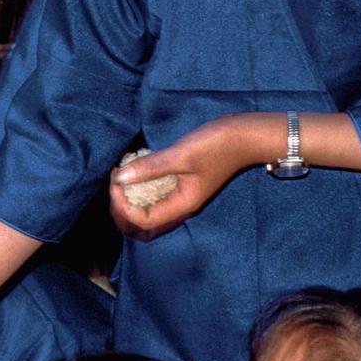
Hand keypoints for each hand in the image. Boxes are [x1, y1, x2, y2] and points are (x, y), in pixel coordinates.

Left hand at [108, 118, 255, 239]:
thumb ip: (151, 167)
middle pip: (143, 224)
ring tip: (121, 175)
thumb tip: (120, 177)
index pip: (143, 220)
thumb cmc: (218, 145)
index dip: (123, 205)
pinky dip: (139, 187)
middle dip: (121, 208)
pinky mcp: (181, 184)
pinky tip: (133, 167)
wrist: (245, 136)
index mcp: (183, 205)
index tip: (116, 180)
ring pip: (147, 210)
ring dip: (128, 199)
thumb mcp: (181, 154)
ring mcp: (181, 196)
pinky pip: (154, 195)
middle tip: (115, 181)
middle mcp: (181, 206)